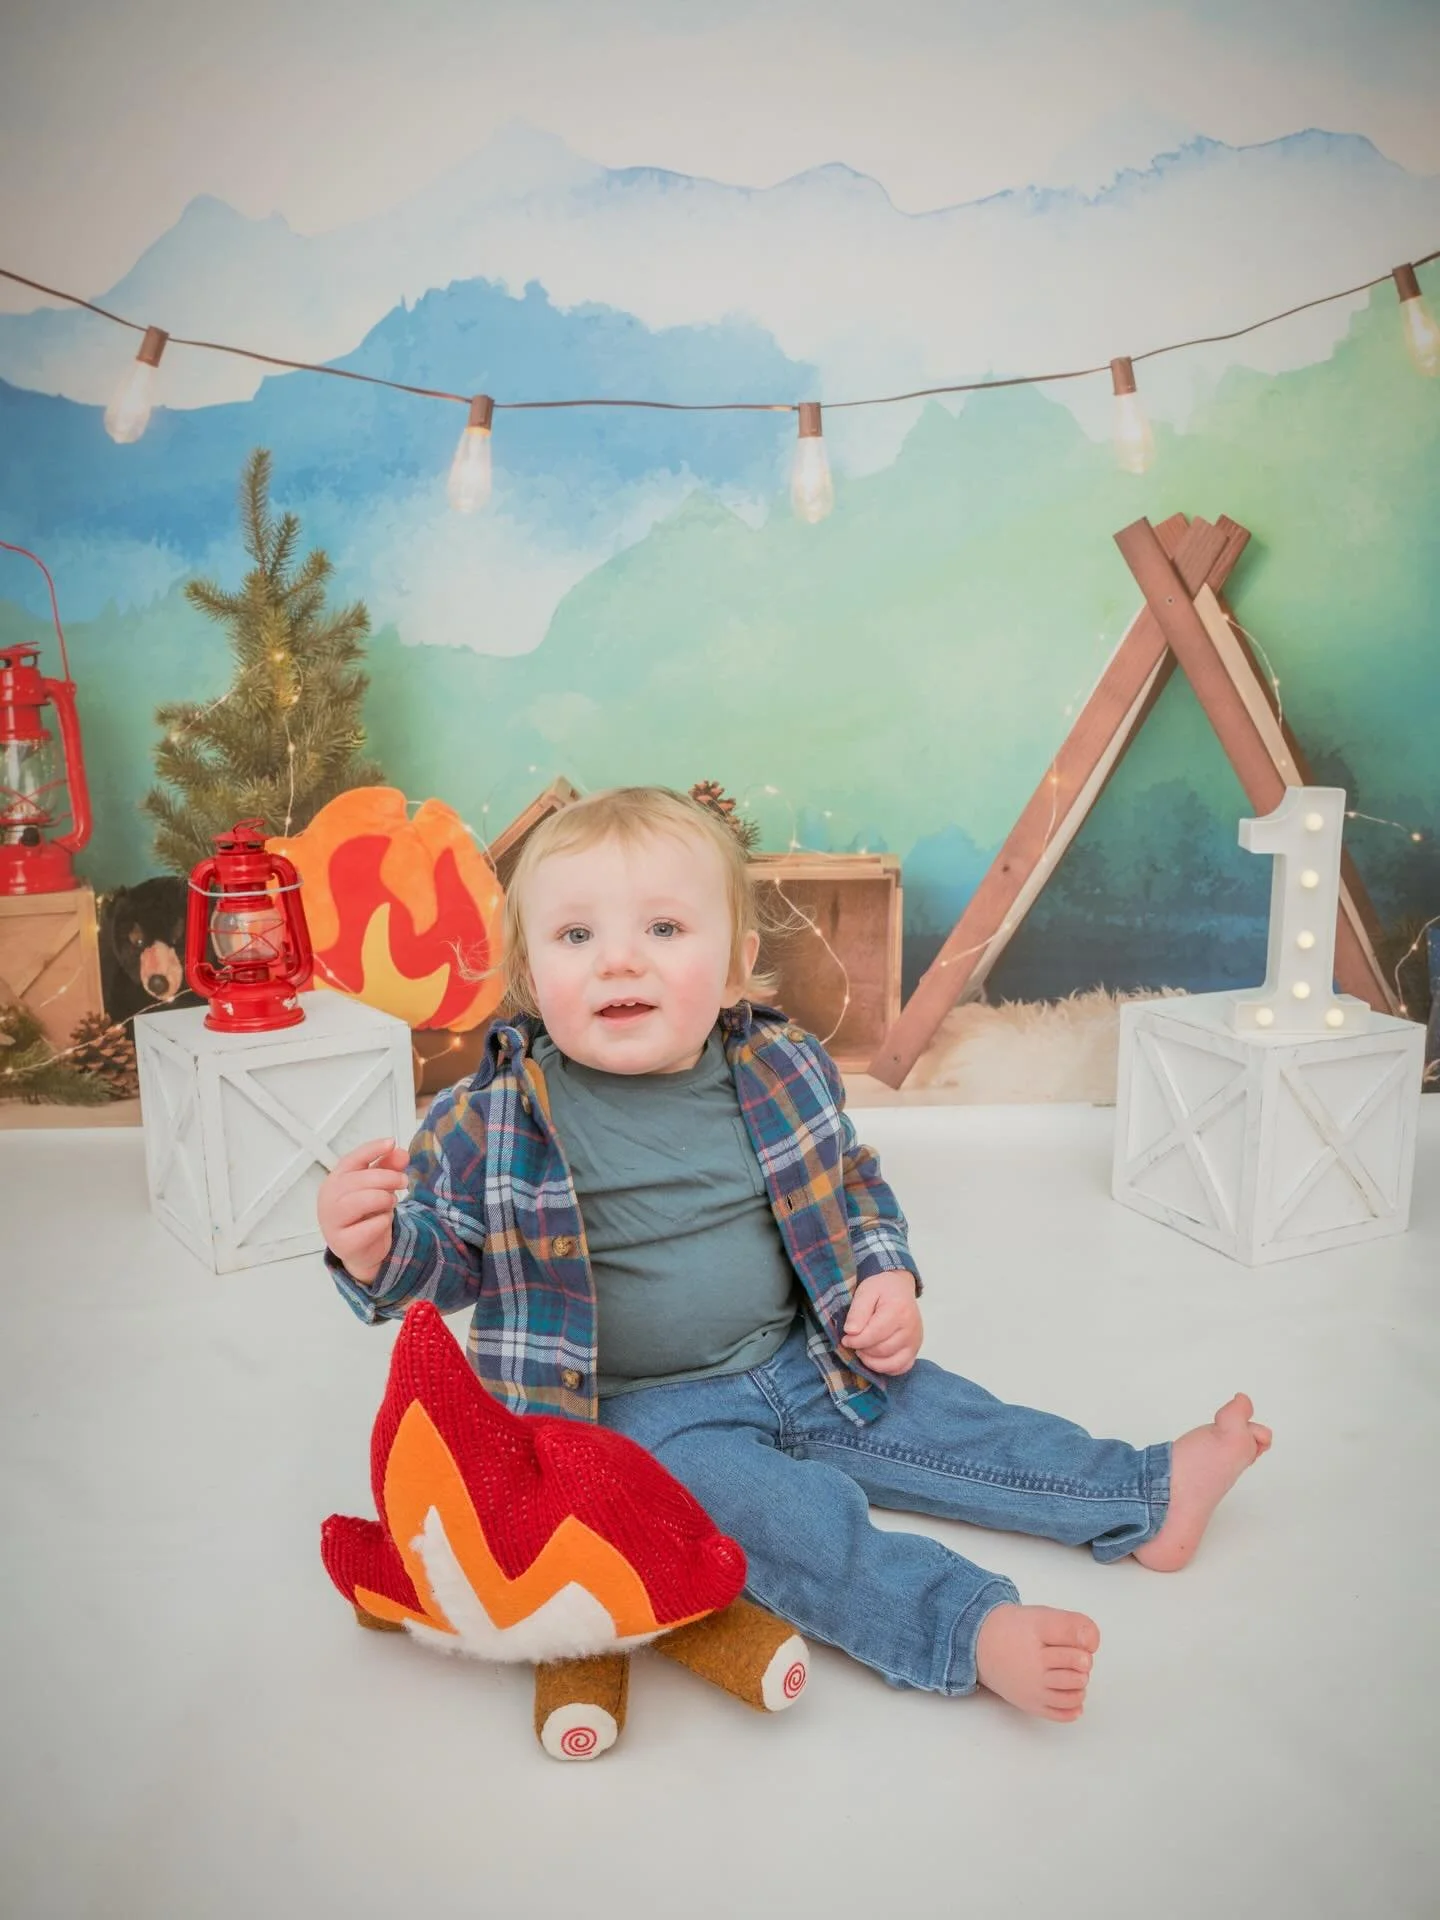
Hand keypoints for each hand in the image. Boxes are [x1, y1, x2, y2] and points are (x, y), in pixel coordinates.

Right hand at [318, 1137, 409, 1282]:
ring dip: (383, 1199)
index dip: (371, 1149)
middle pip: (359, 1179)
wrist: (360, 1251)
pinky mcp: (342, 1243)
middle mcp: (328, 1199)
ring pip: (361, 1201)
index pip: (351, 1159)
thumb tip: (401, 1153)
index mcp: (335, 1181)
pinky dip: (382, 1222)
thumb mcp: (378, 1188)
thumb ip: (388, 1169)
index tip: (391, 1143)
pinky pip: (368, 1228)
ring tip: (391, 1202)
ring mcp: (331, 1221)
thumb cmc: (365, 1214)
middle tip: (404, 1181)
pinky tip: (382, 1222)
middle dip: (387, 1177)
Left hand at [842, 1270, 922, 1374]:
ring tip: (862, 1350)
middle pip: (882, 1350)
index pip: (874, 1335)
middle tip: (853, 1343)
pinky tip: (874, 1358)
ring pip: (891, 1363)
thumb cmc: (881, 1288)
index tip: (845, 1338)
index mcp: (899, 1310)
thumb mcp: (865, 1292)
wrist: (900, 1287)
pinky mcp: (915, 1350)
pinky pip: (901, 1368)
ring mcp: (915, 1341)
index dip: (856, 1341)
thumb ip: (857, 1311)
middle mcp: (911, 1328)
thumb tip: (851, 1332)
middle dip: (863, 1350)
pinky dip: (886, 1368)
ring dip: (872, 1361)